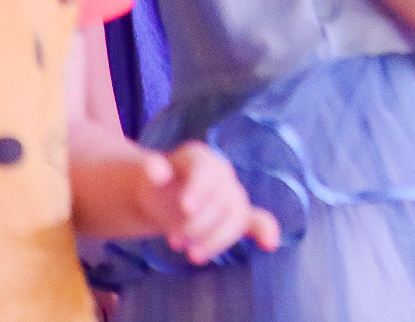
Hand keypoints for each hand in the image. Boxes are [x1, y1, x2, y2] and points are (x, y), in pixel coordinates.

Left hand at [132, 143, 280, 262]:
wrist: (160, 195)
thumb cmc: (154, 184)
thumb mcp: (145, 176)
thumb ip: (150, 171)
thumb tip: (155, 170)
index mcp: (199, 159)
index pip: (205, 171)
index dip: (199, 189)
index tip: (185, 208)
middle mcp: (222, 174)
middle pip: (222, 199)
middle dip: (198, 224)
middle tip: (173, 242)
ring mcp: (231, 195)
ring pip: (235, 216)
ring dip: (216, 239)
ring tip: (192, 255)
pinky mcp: (236, 215)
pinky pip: (255, 221)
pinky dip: (264, 230)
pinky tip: (270, 244)